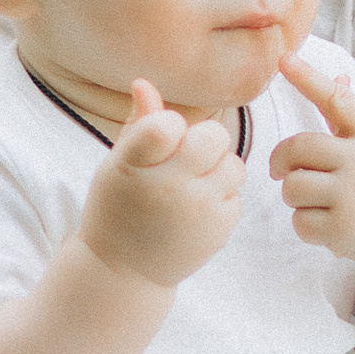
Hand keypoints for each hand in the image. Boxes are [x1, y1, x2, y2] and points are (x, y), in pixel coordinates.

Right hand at [78, 82, 245, 289]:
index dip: (171, 125)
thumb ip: (139, 124)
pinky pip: (237, 196)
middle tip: (187, 159)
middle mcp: (168, 186)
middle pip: (214, 136)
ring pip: (234, 165)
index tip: (161, 140)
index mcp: (135, 164)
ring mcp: (197, 210)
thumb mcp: (117, 164)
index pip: (168, 123)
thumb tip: (144, 82)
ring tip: (193, 186)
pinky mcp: (218, 231)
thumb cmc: (117, 208)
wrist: (122, 271)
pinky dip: (222, 199)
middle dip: (205, 142)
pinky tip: (198, 211)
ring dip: (218, 170)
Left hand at [270, 48, 354, 266]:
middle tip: (280, 171)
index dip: (307, 77)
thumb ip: (353, 119)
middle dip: (282, 161)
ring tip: (314, 202)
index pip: (336, 100)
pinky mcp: (345, 229)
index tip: (284, 58)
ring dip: (294, 196)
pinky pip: (300, 222)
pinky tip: (326, 226)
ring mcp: (354, 195)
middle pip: (298, 147)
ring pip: (293, 187)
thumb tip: (338, 79)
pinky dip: (306, 226)